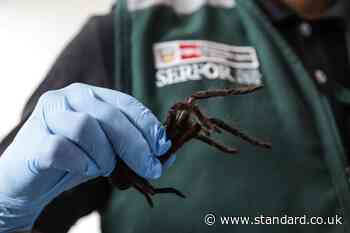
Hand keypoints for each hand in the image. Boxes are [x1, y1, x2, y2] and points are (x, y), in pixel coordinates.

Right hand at [0, 83, 171, 231]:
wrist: (31, 179)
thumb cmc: (74, 160)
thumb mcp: (110, 153)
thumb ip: (136, 151)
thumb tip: (168, 157)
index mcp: (91, 95)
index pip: (126, 103)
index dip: (148, 125)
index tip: (163, 147)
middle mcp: (69, 97)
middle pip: (110, 115)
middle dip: (136, 144)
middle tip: (150, 167)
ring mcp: (49, 114)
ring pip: (86, 127)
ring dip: (104, 154)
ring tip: (105, 168)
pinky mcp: (32, 137)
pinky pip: (62, 148)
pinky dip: (81, 163)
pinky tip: (85, 169)